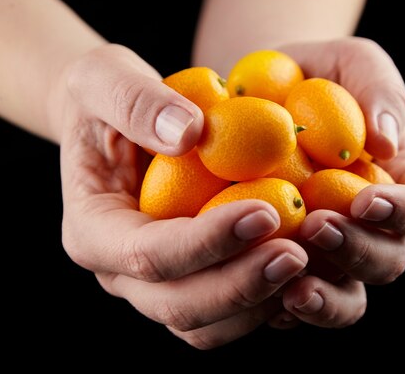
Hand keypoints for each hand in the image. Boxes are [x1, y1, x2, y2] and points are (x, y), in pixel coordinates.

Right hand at [55, 44, 309, 348]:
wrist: (116, 124)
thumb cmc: (107, 97)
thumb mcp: (104, 78)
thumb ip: (135, 101)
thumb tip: (190, 134)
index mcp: (93, 230)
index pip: (148, 254)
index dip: (207, 241)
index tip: (266, 211)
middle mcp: (121, 272)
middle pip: (178, 305)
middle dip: (241, 286)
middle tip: (299, 252)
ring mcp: (157, 285)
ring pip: (206, 326)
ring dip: (259, 304)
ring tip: (311, 264)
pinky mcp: (191, 284)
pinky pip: (229, 315)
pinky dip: (267, 305)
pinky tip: (306, 272)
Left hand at [270, 38, 404, 327]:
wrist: (253, 96)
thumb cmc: (313, 73)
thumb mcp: (349, 61)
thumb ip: (378, 87)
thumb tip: (388, 143)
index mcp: (402, 182)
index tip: (365, 199)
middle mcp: (373, 226)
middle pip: (390, 260)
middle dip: (357, 250)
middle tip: (313, 225)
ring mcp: (330, 252)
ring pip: (347, 295)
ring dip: (324, 292)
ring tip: (286, 278)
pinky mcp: (287, 268)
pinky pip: (292, 300)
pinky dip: (279, 303)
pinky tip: (253, 288)